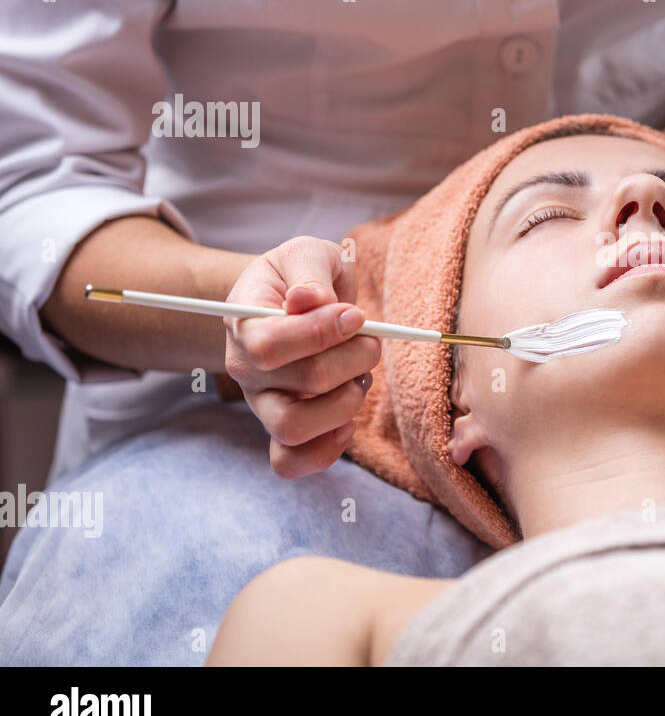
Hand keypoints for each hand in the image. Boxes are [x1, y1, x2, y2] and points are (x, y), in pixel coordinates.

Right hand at [223, 236, 381, 478]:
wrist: (296, 298)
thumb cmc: (303, 275)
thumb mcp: (307, 253)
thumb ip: (309, 271)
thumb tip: (310, 300)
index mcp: (244, 321)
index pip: (269, 346)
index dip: (320, 334)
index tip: (355, 316)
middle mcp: (245, 368)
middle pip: (302, 384)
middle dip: (354, 359)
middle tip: (370, 338)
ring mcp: (262, 403)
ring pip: (295, 429)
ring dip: (347, 402)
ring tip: (359, 375)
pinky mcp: (282, 430)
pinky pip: (291, 462)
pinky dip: (327, 448)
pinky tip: (347, 420)